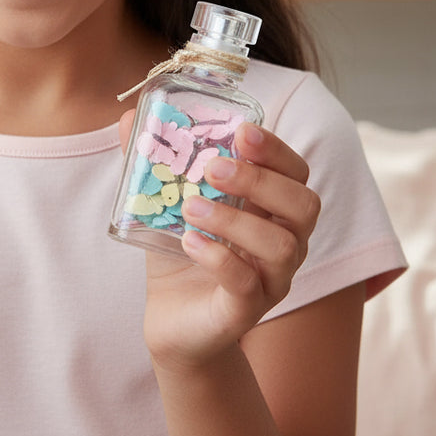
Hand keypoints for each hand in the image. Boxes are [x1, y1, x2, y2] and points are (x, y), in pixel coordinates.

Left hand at [119, 112, 320, 368]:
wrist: (170, 317)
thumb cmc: (180, 251)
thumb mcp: (167, 200)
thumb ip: (155, 160)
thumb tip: (131, 118)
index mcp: (271, 209)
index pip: (296, 173)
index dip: (276, 150)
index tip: (242, 132)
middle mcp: (284, 243)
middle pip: (304, 205)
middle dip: (260, 179)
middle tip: (213, 168)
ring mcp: (270, 280)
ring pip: (280, 245)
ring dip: (234, 219)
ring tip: (190, 207)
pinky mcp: (246, 311)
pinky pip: (246, 283)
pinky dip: (218, 257)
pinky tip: (189, 242)